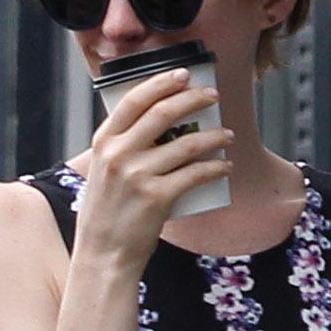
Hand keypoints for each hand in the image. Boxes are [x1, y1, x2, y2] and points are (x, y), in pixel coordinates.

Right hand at [69, 67, 232, 270]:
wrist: (103, 255)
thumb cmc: (107, 214)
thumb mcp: (103, 172)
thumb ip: (124, 147)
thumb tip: (164, 123)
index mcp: (104, 143)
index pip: (134, 100)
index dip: (162, 82)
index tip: (183, 75)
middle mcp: (119, 155)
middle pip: (164, 113)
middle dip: (194, 99)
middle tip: (212, 96)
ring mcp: (138, 176)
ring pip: (188, 143)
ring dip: (214, 135)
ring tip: (227, 135)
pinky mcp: (157, 198)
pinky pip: (196, 173)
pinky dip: (216, 167)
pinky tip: (225, 166)